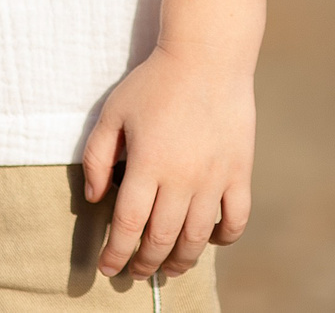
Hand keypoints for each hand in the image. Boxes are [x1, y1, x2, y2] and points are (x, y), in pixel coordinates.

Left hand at [81, 44, 255, 280]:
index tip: (108, 268)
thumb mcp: (112, 114)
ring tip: (167, 268)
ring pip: (199, 237)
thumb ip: (96, 157)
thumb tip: (93, 199)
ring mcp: (215, 179)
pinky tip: (209, 242)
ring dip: (181, 259)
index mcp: (147, 165)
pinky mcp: (240, 174)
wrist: (206, 60)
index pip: (128, 224)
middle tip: (134, 274)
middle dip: (145, 263)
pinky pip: (236, 219)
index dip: (116, 252)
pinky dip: (223, 238)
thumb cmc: (152, 85)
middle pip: (162, 238)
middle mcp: (183, 179)